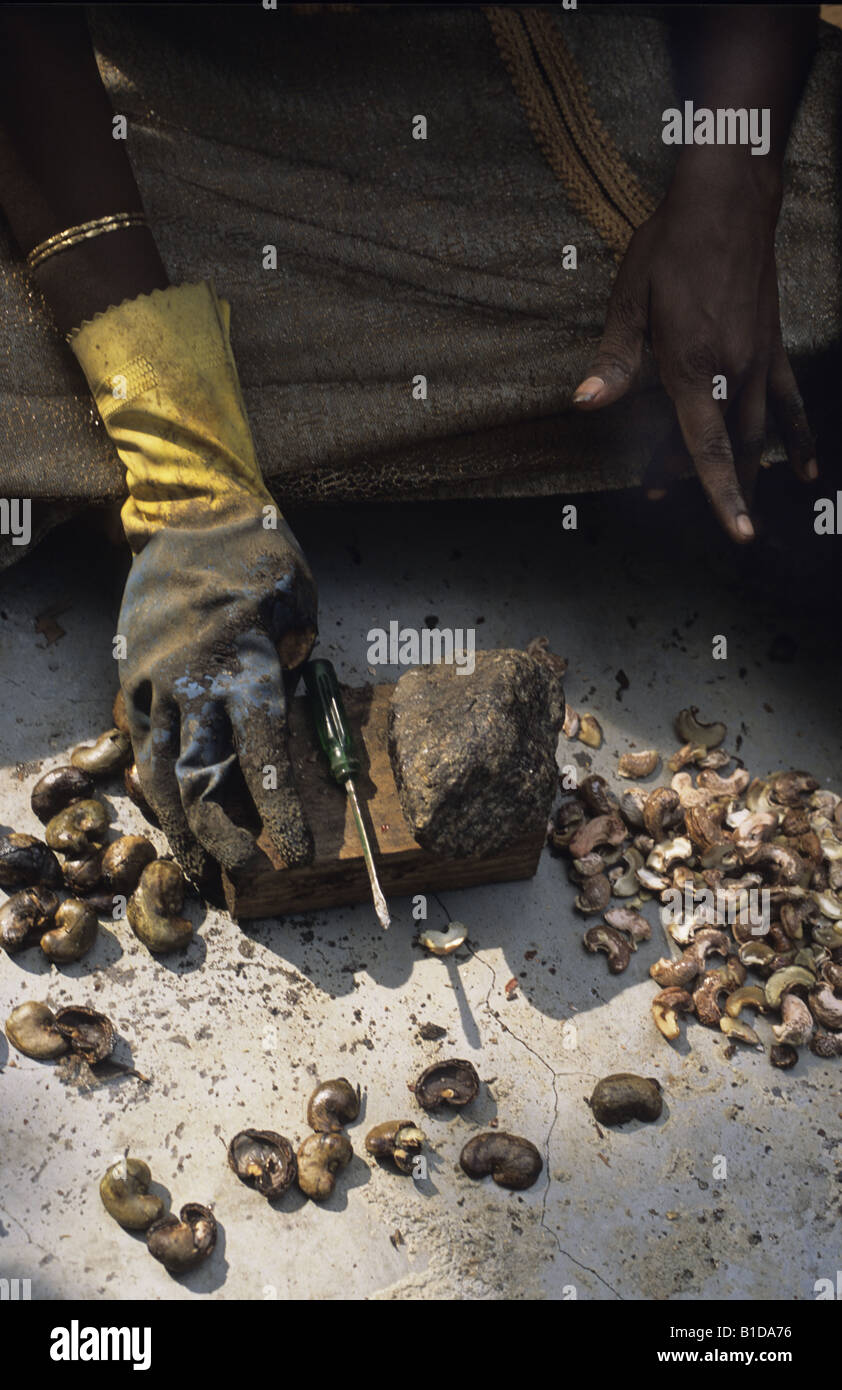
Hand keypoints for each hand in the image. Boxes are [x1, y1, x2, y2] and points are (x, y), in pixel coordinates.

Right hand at [118, 496, 317, 890]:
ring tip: (203, 866)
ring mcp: (154, 683)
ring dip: (182, 826)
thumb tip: (296, 720)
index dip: (279, 811)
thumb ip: (295, 668)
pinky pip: (141, 746)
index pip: (264, 755)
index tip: (297, 852)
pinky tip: (171, 816)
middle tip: (251, 871)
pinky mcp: (131, 680)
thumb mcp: (299, 607)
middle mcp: (192, 681)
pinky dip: (155, 787)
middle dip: (225, 834)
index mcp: (243, 663)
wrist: (188, 514)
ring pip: (160, 772)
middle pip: (202, 778)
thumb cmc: (260, 557)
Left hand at [573, 167, 815, 542]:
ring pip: (756, 434)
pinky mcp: (772, 348)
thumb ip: (614, 361)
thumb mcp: (629, 300)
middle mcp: (733, 370)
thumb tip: (586, 403)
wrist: (728, 200)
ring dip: (741, 472)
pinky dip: (797, 440)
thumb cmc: (671, 247)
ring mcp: (759, 361)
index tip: (738, 533)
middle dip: (703, 484)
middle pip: (726, 448)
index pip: (707, 446)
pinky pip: (790, 403)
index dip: (721, 495)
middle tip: (659, 495)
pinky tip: (803, 472)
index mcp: (692, 365)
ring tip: (730, 501)